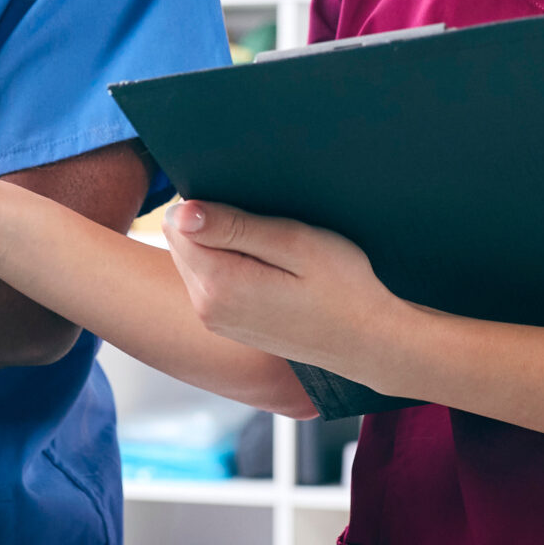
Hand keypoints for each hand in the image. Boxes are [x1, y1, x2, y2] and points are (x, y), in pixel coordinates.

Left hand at [163, 200, 412, 382]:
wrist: (365, 340)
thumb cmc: (342, 287)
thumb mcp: (295, 243)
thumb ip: (235, 226)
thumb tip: (182, 210)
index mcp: (219, 284)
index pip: (178, 222)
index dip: (210, 204)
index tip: (251, 210)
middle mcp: (206, 307)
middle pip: (179, 241)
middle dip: (211, 225)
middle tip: (267, 231)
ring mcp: (214, 320)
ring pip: (191, 260)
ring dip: (220, 246)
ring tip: (271, 251)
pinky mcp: (225, 325)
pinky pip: (207, 281)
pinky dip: (228, 267)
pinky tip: (267, 271)